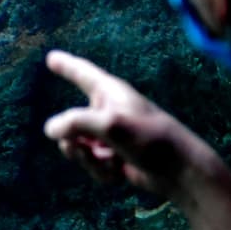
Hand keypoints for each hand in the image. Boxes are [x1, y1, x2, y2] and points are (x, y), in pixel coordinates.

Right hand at [43, 49, 222, 203]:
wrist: (180, 172)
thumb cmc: (151, 139)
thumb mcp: (110, 125)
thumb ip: (75, 123)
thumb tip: (50, 130)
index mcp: (109, 92)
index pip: (81, 73)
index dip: (65, 65)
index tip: (51, 58)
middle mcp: (107, 111)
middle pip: (70, 122)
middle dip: (73, 141)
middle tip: (80, 148)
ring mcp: (109, 136)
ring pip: (78, 147)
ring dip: (88, 159)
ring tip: (109, 162)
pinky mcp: (114, 157)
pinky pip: (92, 164)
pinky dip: (102, 171)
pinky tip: (119, 172)